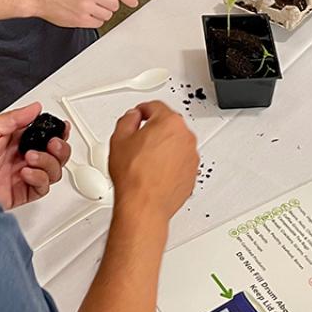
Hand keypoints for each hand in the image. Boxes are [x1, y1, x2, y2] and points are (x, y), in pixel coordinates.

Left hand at [0, 102, 69, 209]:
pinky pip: (41, 188)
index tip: (63, 128)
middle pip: (54, 154)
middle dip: (59, 148)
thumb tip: (35, 108)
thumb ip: (15, 118)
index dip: (57, 132)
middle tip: (53, 144)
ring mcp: (20, 175)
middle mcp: (20, 157)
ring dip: (48, 162)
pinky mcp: (19, 193)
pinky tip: (27, 172)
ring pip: (52, 171)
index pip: (44, 135)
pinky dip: (40, 179)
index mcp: (14, 139)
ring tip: (31, 158)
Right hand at [31, 0, 137, 27]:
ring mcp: (86, 7)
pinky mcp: (81, 20)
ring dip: (101, 12)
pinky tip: (84, 14)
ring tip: (88, 7)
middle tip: (98, 1)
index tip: (133, 2)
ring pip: (107, 14)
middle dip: (109, 4)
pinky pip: (98, 23)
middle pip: (114, 3)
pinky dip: (94, 20)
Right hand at [108, 101, 197, 218]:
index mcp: (169, 122)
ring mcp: (191, 156)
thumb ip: (127, 119)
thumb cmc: (134, 176)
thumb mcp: (119, 138)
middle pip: (169, 124)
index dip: (142, 110)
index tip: (138, 115)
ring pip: (176, 143)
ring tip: (146, 159)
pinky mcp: (192, 173)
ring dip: (164, 146)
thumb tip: (133, 117)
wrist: (144, 205)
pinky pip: (181, 160)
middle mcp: (185, 137)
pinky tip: (155, 171)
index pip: (155, 106)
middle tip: (138, 139)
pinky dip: (171, 162)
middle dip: (154, 128)